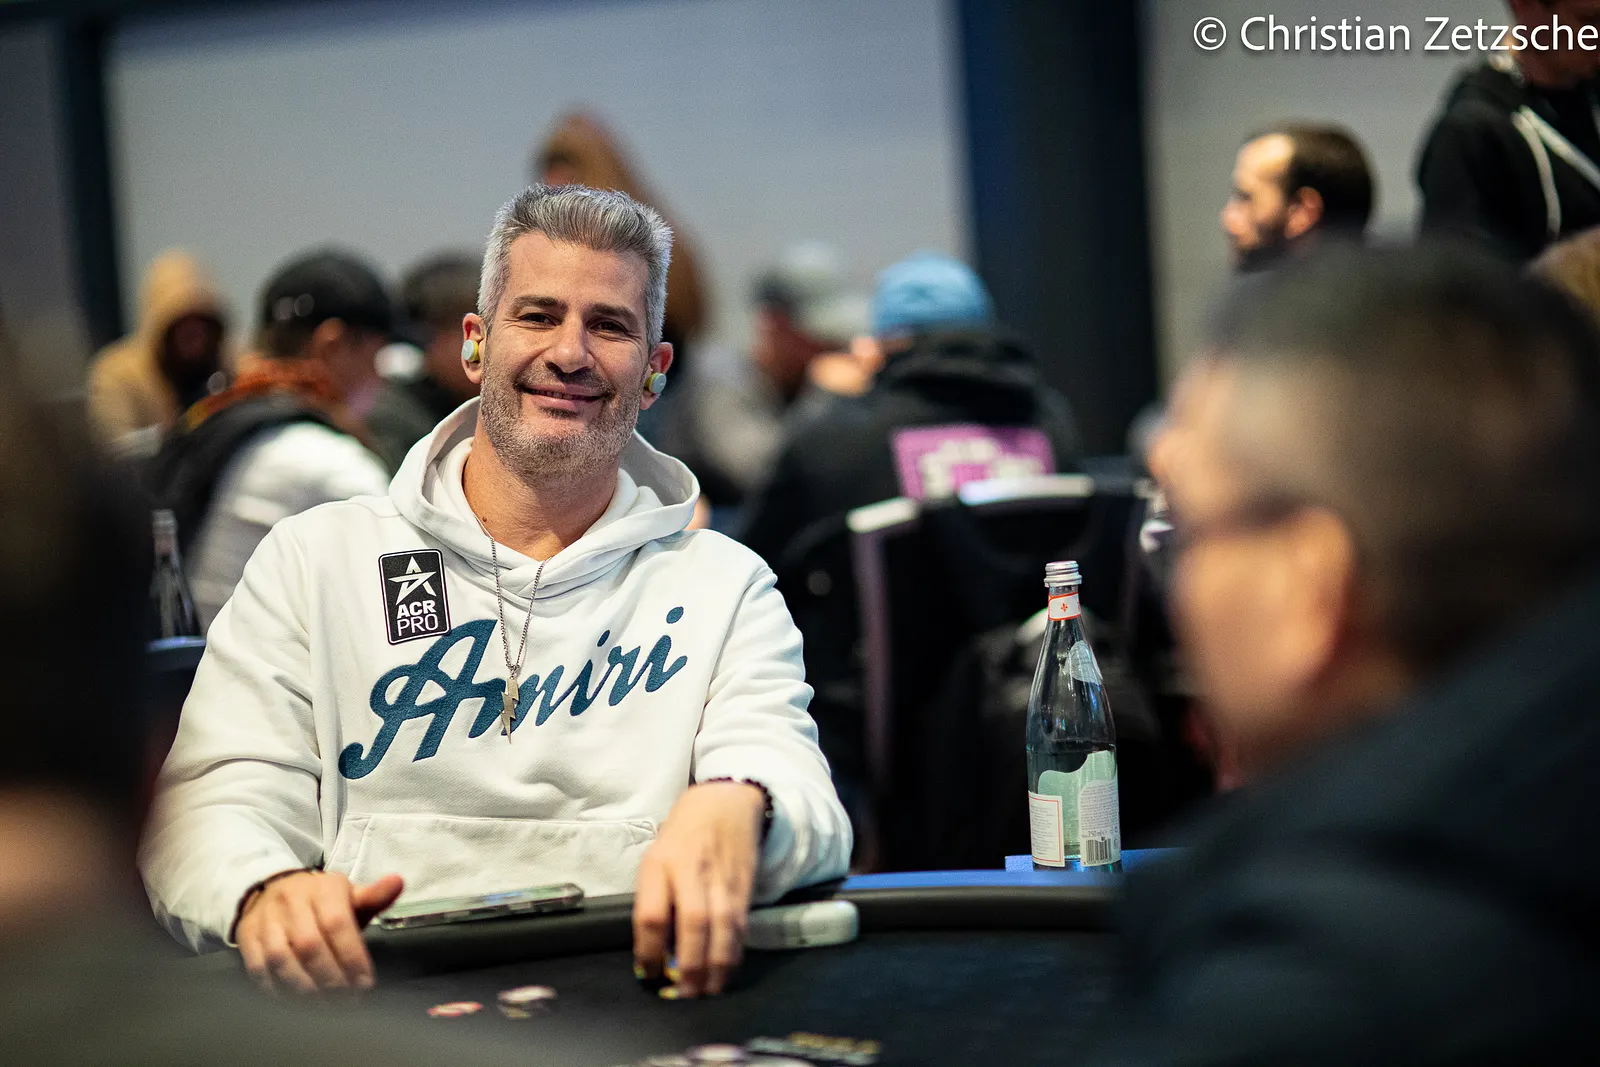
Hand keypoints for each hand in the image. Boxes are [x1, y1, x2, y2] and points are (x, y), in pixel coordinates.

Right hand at [236, 870, 403, 992]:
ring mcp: (266, 920)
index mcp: (323, 888)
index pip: (338, 924)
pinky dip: (278, 990)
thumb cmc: (319, 901)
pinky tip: (296, 1003)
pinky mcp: (246, 938)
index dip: (352, 957)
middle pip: (310, 946)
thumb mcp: (348, 895)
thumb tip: (398, 882)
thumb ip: (374, 896)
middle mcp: (291, 902)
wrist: (271, 890)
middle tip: (347, 1002)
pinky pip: (259, 969)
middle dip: (331, 980)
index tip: (365, 984)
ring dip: (306, 990)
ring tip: (326, 1007)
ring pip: (283, 960)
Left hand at [633, 781, 765, 996]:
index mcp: (660, 863)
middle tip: (681, 992)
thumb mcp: (657, 855)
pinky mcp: (744, 887)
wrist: (728, 801)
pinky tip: (725, 971)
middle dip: (688, 967)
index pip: (651, 915)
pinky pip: (740, 927)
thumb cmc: (684, 831)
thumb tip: (654, 948)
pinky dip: (733, 954)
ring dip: (714, 968)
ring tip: (705, 991)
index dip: (648, 952)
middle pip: (692, 926)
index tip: (647, 973)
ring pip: (722, 931)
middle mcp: (692, 871)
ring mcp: (722, 880)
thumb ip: (655, 896)